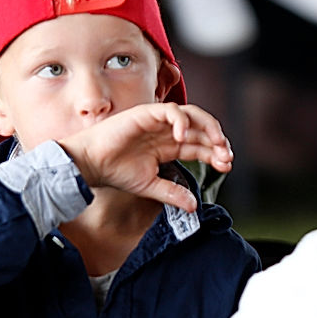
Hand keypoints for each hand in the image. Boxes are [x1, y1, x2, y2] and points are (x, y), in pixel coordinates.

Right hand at [58, 103, 232, 211]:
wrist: (90, 164)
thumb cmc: (115, 171)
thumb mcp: (150, 186)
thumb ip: (172, 194)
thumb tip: (194, 206)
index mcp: (169, 146)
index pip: (200, 146)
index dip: (215, 154)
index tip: (226, 166)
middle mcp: (166, 131)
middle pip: (201, 130)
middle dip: (217, 142)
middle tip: (226, 157)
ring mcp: (158, 121)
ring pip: (192, 115)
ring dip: (208, 127)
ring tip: (216, 143)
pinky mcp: (146, 113)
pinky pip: (170, 111)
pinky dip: (181, 121)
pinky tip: (183, 137)